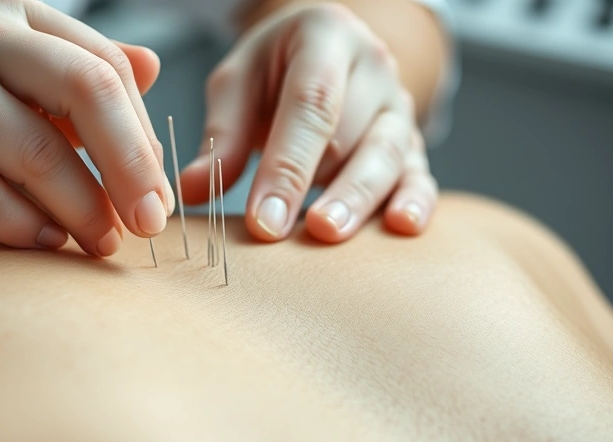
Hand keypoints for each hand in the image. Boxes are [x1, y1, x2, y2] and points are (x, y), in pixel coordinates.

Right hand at [0, 0, 173, 257]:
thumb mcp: (28, 99)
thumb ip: (86, 82)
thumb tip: (155, 66)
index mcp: (14, 19)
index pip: (105, 68)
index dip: (143, 136)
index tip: (161, 195)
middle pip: (84, 91)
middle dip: (130, 166)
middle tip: (152, 224)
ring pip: (38, 154)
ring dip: (83, 211)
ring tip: (102, 244)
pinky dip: (26, 229)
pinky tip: (47, 244)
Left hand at [180, 3, 438, 242]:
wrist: (320, 55)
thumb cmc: (273, 72)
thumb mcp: (237, 84)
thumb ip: (220, 136)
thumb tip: (192, 192)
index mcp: (325, 37)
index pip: (310, 104)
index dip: (287, 166)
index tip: (264, 219)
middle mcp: (372, 67)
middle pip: (352, 133)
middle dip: (324, 187)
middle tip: (302, 232)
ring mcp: (398, 106)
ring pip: (389, 155)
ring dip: (361, 199)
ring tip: (331, 233)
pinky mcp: (414, 142)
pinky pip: (420, 174)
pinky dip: (415, 201)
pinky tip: (401, 227)